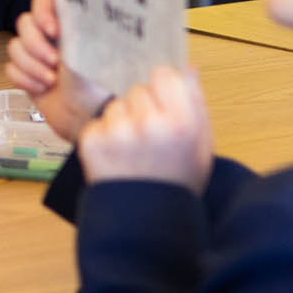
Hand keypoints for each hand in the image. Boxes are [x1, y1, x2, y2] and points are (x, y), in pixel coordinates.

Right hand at [3, 0, 109, 143]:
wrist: (89, 119)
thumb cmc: (100, 84)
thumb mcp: (93, 47)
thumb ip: (77, 21)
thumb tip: (65, 1)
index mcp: (69, 24)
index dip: (42, 11)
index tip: (53, 30)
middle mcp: (50, 37)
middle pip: (24, 23)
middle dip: (36, 45)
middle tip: (54, 62)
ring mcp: (36, 57)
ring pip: (14, 47)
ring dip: (31, 65)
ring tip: (51, 80)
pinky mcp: (26, 76)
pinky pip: (9, 69)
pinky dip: (24, 80)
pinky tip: (42, 89)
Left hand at [78, 65, 213, 190]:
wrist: (147, 224)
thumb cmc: (178, 181)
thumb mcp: (201, 145)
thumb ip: (196, 102)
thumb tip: (188, 67)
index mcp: (182, 122)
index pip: (163, 74)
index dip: (162, 88)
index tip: (163, 103)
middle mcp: (149, 124)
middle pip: (137, 90)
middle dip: (141, 108)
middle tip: (148, 137)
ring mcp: (118, 133)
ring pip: (115, 105)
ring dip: (121, 121)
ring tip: (132, 151)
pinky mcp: (92, 142)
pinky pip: (97, 123)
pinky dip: (103, 137)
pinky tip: (117, 159)